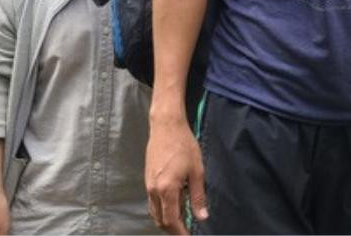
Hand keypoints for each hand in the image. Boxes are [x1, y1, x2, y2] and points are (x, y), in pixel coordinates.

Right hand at [145, 117, 206, 234]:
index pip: (171, 221)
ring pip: (154, 212)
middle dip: (172, 230)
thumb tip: (202, 217)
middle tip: (186, 231)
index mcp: (166, 190)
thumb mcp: (197, 171)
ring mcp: (148, 184)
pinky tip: (174, 204)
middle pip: (160, 220)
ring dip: (166, 220)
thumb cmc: (184, 145)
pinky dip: (162, 208)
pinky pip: (153, 201)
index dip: (180, 233)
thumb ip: (198, 196)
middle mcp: (153, 190)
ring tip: (182, 220)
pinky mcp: (148, 178)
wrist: (166, 126)